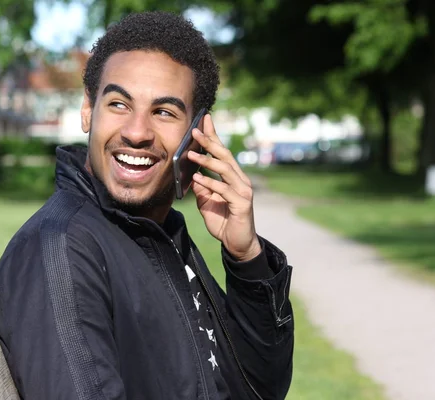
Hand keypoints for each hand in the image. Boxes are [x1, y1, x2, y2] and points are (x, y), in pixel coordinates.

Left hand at [187, 114, 260, 261]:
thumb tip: (193, 176)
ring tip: (190, 154)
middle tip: (195, 130)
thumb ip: (203, 189)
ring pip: (225, 169)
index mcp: (232, 177)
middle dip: (210, 141)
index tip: (204, 120)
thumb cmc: (224, 222)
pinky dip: (209, 183)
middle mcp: (240, 180)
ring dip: (207, 160)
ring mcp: (243, 190)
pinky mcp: (242, 203)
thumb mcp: (207, 203)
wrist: (238, 244)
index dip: (214, 136)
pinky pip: (223, 189)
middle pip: (224, 155)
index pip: (222, 152)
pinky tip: (197, 178)